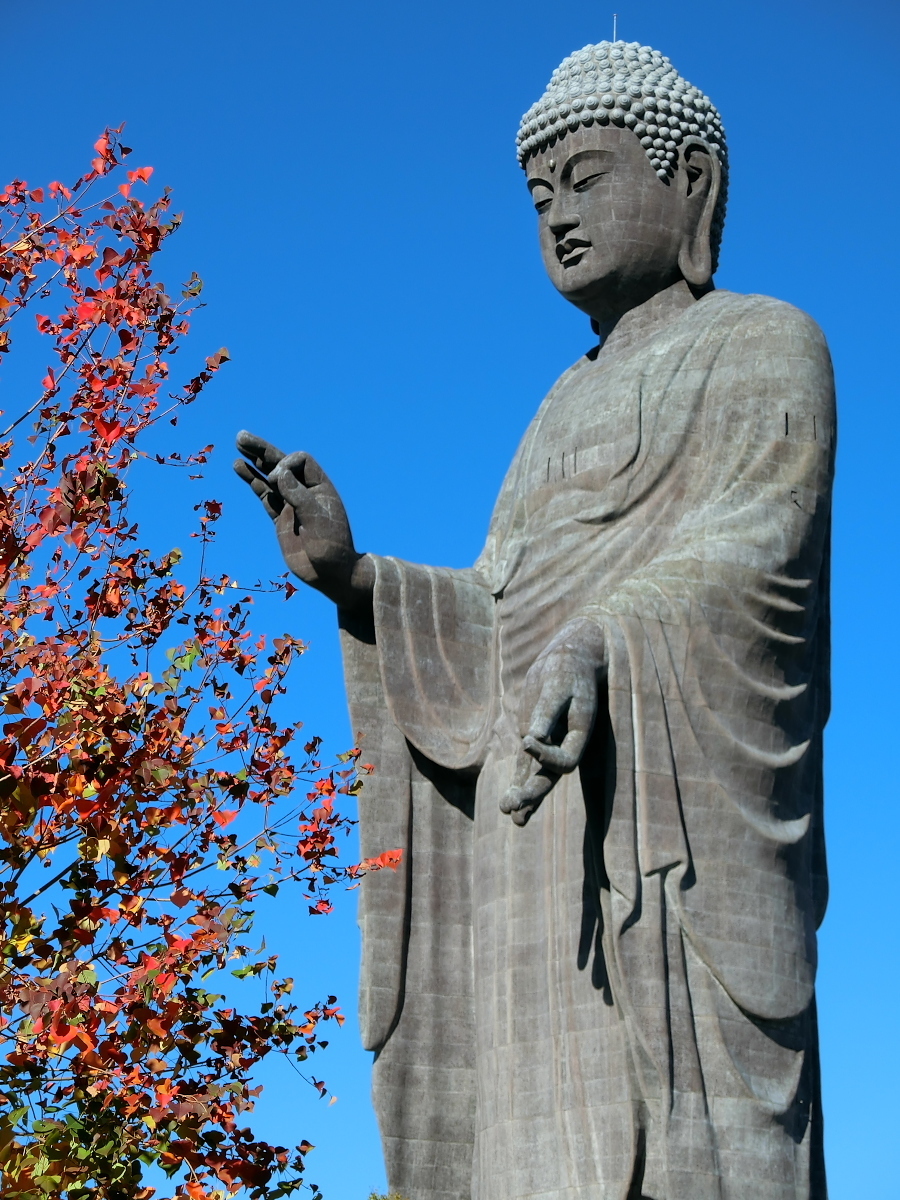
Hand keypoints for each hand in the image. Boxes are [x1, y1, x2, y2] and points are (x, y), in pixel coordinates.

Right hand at [234, 430, 373, 609]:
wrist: (330, 574)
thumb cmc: (331, 547)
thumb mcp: (317, 520)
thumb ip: (298, 496)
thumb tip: (278, 473)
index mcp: (320, 487)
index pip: (300, 461)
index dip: (284, 463)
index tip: (276, 480)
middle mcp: (305, 491)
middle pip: (282, 463)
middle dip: (263, 450)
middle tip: (241, 437)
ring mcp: (291, 504)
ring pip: (269, 478)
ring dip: (254, 462)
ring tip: (238, 445)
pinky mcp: (280, 518)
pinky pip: (263, 495)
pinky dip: (251, 481)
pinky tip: (239, 467)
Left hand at [500, 618, 605, 825]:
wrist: (568, 660)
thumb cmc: (567, 670)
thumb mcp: (557, 686)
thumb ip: (546, 712)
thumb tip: (531, 737)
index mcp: (580, 735)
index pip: (565, 761)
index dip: (546, 755)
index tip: (528, 739)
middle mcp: (565, 745)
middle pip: (549, 777)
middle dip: (531, 793)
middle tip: (509, 809)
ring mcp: (549, 744)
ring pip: (537, 776)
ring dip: (524, 795)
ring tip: (507, 812)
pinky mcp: (534, 738)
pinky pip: (527, 766)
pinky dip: (519, 781)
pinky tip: (510, 803)